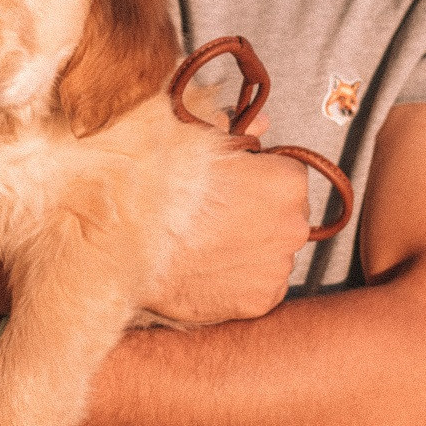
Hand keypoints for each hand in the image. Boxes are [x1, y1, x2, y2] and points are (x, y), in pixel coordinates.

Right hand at [145, 146, 311, 324]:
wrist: (131, 242)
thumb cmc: (162, 188)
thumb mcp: (199, 141)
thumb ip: (241, 131)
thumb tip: (264, 123)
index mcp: (286, 182)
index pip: (289, 178)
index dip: (261, 181)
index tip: (237, 187)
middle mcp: (294, 226)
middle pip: (286, 219)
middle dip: (261, 217)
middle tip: (217, 218)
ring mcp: (278, 267)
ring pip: (272, 255)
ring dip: (250, 252)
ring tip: (207, 247)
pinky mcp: (260, 301)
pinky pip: (259, 289)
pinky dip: (240, 283)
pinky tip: (209, 271)